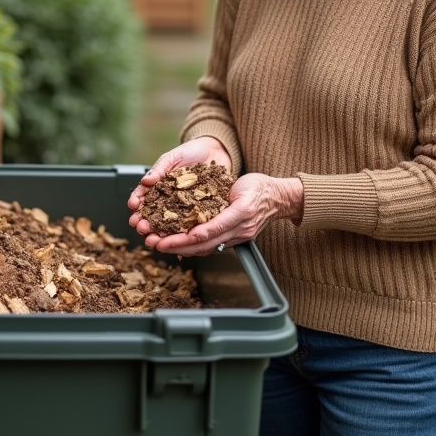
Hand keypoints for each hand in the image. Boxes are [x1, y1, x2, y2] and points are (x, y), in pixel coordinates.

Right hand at [128, 137, 231, 235]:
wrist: (216, 151)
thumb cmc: (191, 152)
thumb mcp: (173, 157)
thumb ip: (159, 168)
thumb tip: (145, 180)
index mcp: (158, 186)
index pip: (143, 196)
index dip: (136, 202)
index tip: (133, 205)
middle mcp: (168, 199)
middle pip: (152, 214)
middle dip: (144, 222)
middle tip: (140, 227)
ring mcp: (182, 207)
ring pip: (167, 223)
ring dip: (158, 232)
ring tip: (152, 238)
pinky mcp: (198, 212)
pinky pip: (187, 224)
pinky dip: (179, 233)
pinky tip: (175, 238)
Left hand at [142, 172, 303, 255]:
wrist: (279, 197)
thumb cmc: (260, 187)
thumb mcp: (242, 189)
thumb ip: (223, 206)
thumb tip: (200, 223)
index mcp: (240, 215)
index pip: (211, 230)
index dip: (188, 236)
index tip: (169, 238)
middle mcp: (238, 230)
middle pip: (204, 243)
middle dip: (178, 245)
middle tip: (156, 244)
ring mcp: (237, 237)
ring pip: (205, 247)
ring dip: (182, 248)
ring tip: (161, 245)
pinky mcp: (235, 238)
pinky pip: (211, 245)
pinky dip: (193, 246)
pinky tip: (178, 244)